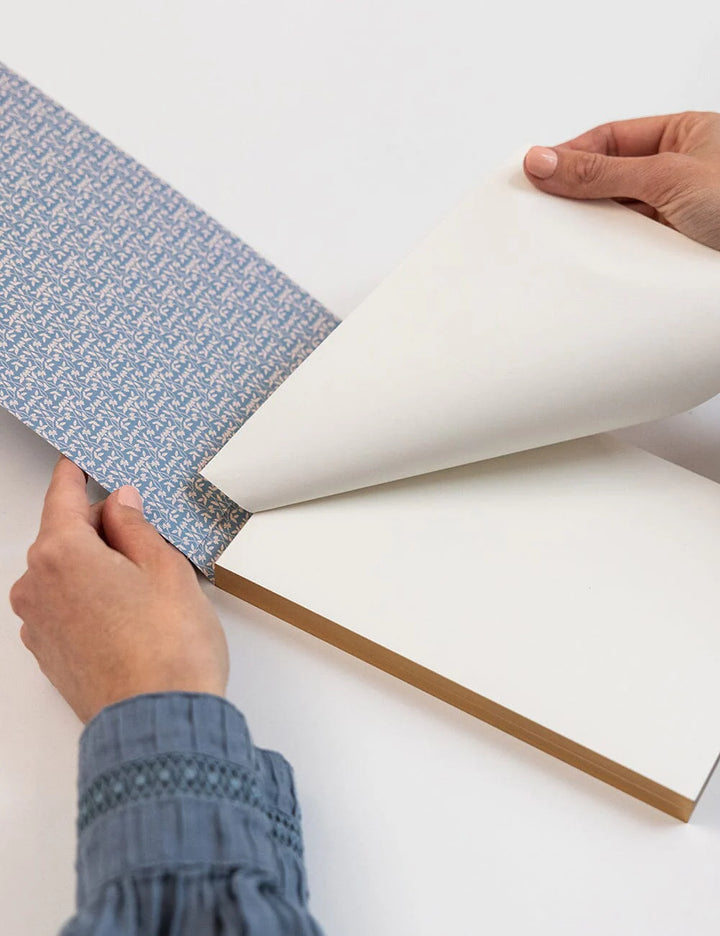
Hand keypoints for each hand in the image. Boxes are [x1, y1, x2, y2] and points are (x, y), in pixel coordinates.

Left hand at [9, 456, 228, 722]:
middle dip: (99, 530)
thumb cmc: (168, 649)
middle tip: (145, 538)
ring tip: (146, 588)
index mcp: (61, 553)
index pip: (62, 497)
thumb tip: (119, 504)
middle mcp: (36, 586)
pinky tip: (129, 614)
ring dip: (96, 568)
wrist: (160, 723)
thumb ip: (135, 527)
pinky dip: (89, 599)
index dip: (74, 475)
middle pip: (63, 536)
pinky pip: (64, 607)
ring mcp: (37, 625)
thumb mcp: (165, 567)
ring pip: (64, 574)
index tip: (77, 462)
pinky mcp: (48, 655)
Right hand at [523, 112, 719, 250]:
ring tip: (566, 238)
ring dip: (593, 229)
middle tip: (539, 208)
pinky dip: (608, 255)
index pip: (610, 139)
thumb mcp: (665, 177)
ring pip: (616, 216)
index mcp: (685, 136)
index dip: (570, 154)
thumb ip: (601, 171)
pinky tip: (593, 260)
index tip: (535, 172)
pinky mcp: (670, 251)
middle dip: (576, 193)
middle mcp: (680, 173)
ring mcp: (674, 214)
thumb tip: (545, 160)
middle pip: (608, 178)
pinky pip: (627, 248)